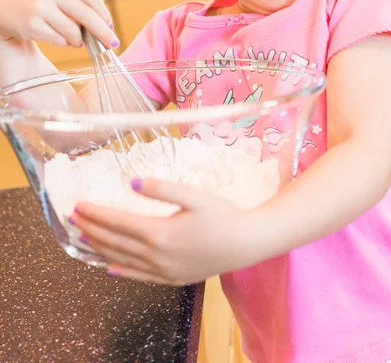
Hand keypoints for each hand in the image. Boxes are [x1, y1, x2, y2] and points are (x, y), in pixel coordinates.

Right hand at [0, 0, 116, 47]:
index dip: (104, 13)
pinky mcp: (31, 25)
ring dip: (78, 40)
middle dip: (102, 32)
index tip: (110, 25)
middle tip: (111, 42)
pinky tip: (62, 41)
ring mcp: (40, 8)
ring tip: (76, 41)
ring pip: (73, 31)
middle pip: (86, 15)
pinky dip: (64, 43)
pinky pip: (58, 39)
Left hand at [71, 178, 252, 284]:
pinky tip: (109, 267)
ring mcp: (163, 271)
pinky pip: (138, 277)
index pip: (118, 222)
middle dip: (91, 228)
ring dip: (100, 248)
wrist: (245, 244)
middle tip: (73, 217)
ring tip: (83, 237)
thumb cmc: (222, 215)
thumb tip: (131, 183)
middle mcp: (157, 255)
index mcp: (160, 233)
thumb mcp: (194, 196)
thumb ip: (162, 189)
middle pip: (114, 241)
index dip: (96, 213)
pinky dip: (120, 271)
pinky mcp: (171, 279)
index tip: (79, 205)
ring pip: (122, 260)